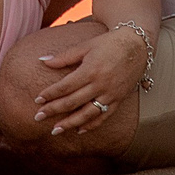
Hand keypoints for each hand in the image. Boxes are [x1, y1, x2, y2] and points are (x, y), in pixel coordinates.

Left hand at [31, 26, 147, 135]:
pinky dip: (91, 125)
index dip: (50, 94)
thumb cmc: (108, 43)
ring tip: (55, 130)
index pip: (65, 86)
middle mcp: (100, 84)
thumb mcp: (85, 46)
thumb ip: (64, 56)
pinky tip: (79, 130)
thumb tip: (42, 60)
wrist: (137, 45)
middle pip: (72, 102)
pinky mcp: (118, 100)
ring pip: (87, 114)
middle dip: (54, 110)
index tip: (37, 100)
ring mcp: (110, 94)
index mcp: (90, 70)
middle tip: (38, 117)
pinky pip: (103, 116)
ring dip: (70, 123)